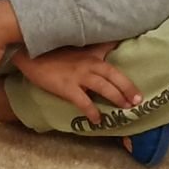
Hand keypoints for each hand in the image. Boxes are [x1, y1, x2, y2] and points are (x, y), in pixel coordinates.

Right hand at [11, 42, 138, 124]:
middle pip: (114, 75)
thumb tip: (109, 48)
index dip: (127, 67)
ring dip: (116, 97)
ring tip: (125, 108)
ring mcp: (78, 76)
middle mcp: (88, 64)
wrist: (29, 54)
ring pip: (104, 87)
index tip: (136, 75)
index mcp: (91, 55)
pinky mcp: (67, 87)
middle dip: (128, 88)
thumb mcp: (75, 48)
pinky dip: (92, 111)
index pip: (112, 57)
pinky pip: (83, 101)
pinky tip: (97, 120)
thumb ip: (92, 50)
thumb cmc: (51, 53)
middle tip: (138, 100)